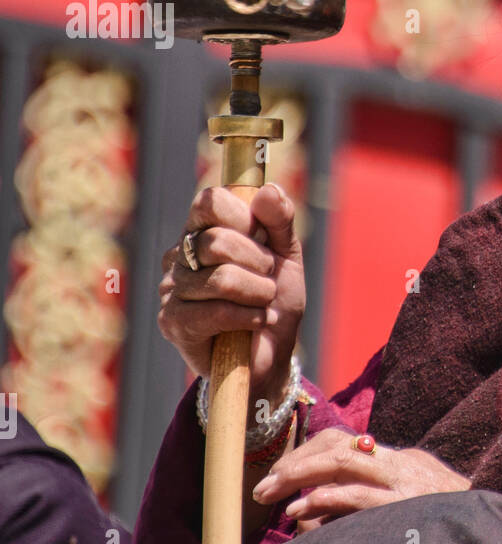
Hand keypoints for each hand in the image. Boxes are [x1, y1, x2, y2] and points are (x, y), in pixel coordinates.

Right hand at [157, 182, 304, 399]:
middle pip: (217, 242)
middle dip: (260, 262)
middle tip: (269, 279)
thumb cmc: (274, 300)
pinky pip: (218, 312)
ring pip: (223, 280)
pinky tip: (257, 322)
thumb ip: (280, 221)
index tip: (264, 237)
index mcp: (203, 231)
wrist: (272, 353)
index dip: (243, 216)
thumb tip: (269, 190)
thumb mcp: (287, 255)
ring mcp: (172, 290)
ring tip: (264, 303)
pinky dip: (251, 317)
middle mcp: (180, 257)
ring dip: (260, 294)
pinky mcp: (173, 323)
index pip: (209, 202)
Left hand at [251, 427, 470, 532]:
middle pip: (339, 444)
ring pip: (342, 460)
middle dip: (296, 462)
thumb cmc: (456, 534)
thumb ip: (378, 509)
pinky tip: (300, 511)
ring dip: (299, 474)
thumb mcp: (419, 510)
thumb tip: (324, 522)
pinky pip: (357, 494)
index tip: (284, 475)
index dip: (309, 454)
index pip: (347, 443)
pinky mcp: (405, 506)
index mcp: (406, 463)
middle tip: (266, 485)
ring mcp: (405, 483)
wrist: (501, 539)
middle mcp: (404, 465)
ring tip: (271, 492)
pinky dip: (323, 498)